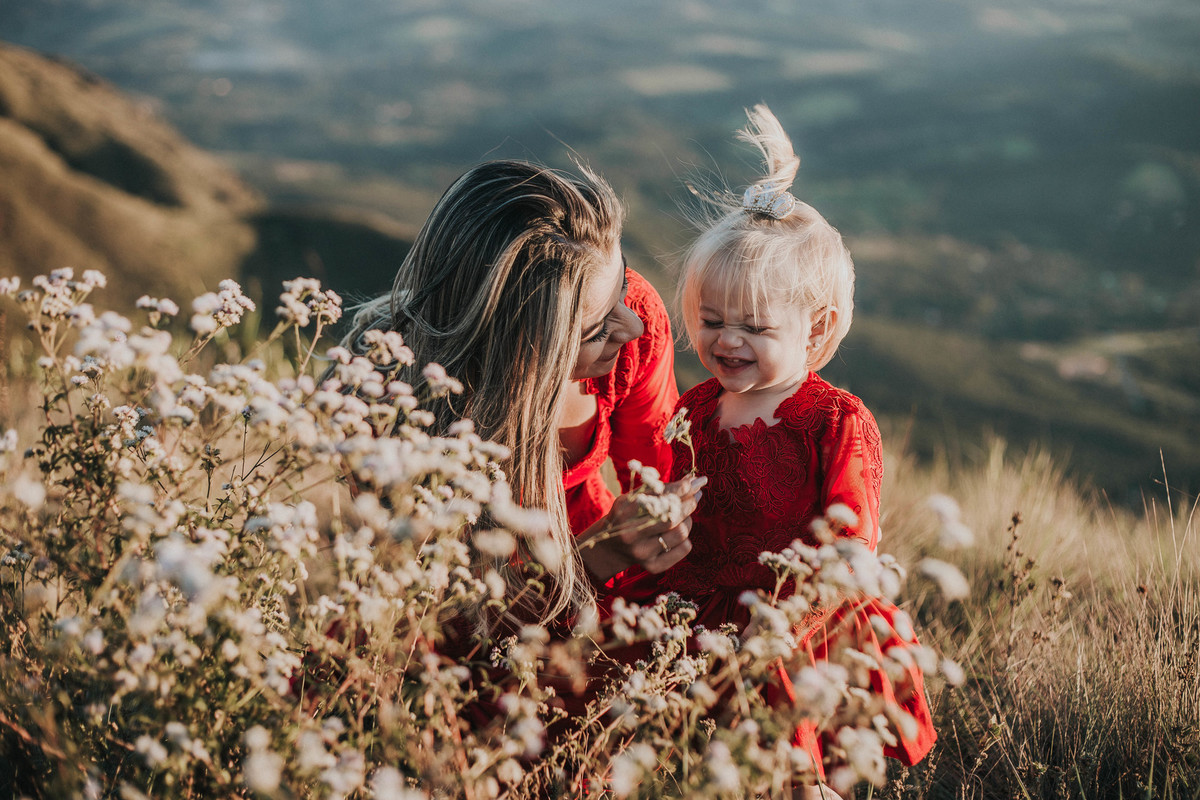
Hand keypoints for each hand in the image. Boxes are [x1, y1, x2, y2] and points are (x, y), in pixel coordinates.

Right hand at [577, 475, 706, 583]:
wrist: (610, 547)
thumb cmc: (627, 517)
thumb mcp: (633, 500)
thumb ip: (658, 490)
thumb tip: (692, 480)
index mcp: (624, 513)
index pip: (657, 500)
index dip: (678, 490)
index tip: (691, 483)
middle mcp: (631, 535)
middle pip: (671, 517)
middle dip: (688, 503)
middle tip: (696, 495)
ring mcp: (642, 553)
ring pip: (680, 532)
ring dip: (688, 520)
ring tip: (683, 516)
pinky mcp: (653, 567)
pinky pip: (683, 549)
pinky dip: (686, 538)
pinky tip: (677, 533)